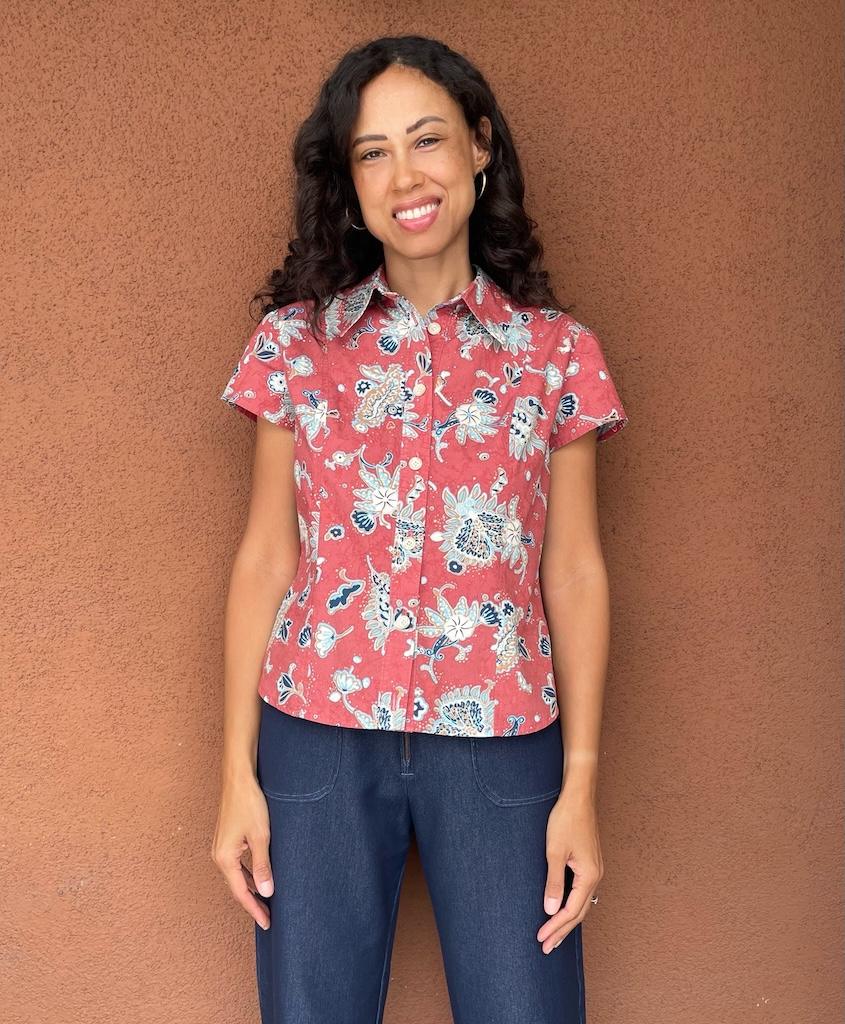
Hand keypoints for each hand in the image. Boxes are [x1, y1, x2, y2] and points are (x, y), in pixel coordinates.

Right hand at [211, 773, 274, 930]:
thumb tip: (266, 892)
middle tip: (268, 917)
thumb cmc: (249, 804)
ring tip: (266, 902)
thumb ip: (263, 865)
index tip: (267, 923)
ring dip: (250, 888)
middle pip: (237, 886)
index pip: (241, 892)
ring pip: (237, 875)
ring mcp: (221, 847)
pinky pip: (237, 864)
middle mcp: (219, 855)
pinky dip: (248, 874)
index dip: (254, 909)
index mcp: (224, 858)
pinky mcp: (227, 839)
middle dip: (252, 902)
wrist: (238, 778)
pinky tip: (259, 877)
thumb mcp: (261, 837)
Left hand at [537, 787, 602, 952]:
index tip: (541, 939)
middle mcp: (596, 876)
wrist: (578, 797)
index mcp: (589, 875)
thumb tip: (550, 910)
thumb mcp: (554, 852)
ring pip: (582, 902)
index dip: (555, 926)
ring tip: (553, 935)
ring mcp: (595, 869)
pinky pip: (582, 891)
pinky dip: (571, 904)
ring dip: (567, 919)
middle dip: (562, 930)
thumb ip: (553, 882)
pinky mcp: (590, 862)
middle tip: (546, 947)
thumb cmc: (566, 820)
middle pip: (579, 911)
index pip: (571, 910)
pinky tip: (563, 909)